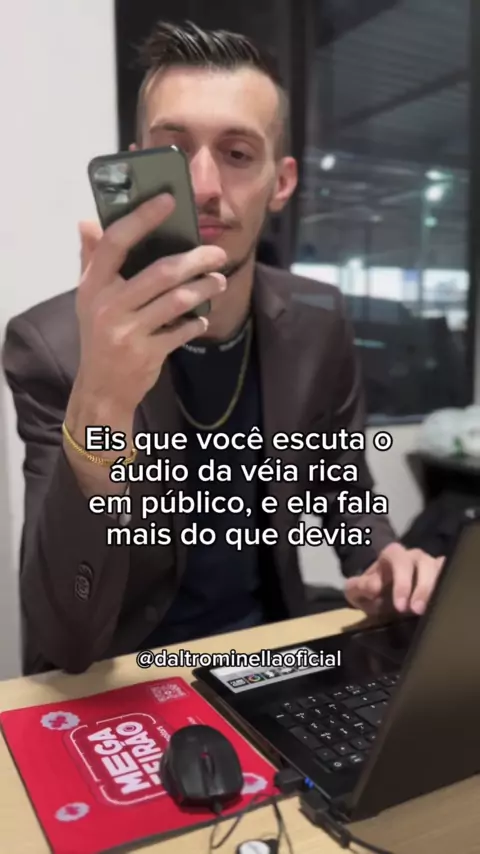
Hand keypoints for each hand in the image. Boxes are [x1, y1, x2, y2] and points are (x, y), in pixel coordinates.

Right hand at [74, 192, 226, 415]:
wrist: (101, 387)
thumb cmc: (98, 334)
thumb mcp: (88, 298)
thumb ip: (90, 259)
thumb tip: (87, 221)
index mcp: (93, 285)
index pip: (116, 242)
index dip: (142, 218)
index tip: (169, 200)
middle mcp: (108, 306)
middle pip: (160, 272)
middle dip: (196, 259)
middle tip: (218, 253)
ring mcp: (127, 331)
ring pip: (177, 301)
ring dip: (204, 288)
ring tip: (220, 281)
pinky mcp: (146, 353)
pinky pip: (181, 332)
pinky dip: (197, 324)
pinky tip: (203, 319)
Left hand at [344, 542, 444, 616]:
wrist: (380, 590)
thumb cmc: (372, 588)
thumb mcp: (357, 589)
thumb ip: (359, 586)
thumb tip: (373, 587)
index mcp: (393, 554)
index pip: (399, 561)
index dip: (402, 582)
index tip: (400, 606)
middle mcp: (414, 556)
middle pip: (424, 564)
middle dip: (422, 588)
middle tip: (417, 610)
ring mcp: (430, 564)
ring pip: (440, 570)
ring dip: (436, 589)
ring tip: (432, 610)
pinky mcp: (441, 575)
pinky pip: (450, 576)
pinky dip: (448, 588)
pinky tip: (444, 603)